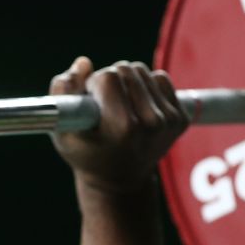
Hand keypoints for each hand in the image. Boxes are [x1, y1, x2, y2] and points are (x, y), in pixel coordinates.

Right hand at [50, 57, 188, 193]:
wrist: (120, 181)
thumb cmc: (86, 155)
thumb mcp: (63, 132)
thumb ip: (62, 95)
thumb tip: (84, 62)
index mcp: (123, 128)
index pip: (109, 77)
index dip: (93, 83)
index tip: (89, 100)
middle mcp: (152, 123)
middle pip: (127, 69)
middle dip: (110, 80)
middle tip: (102, 104)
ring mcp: (170, 121)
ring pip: (144, 72)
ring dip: (127, 81)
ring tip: (118, 106)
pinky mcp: (181, 118)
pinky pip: (161, 79)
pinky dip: (146, 86)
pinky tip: (136, 106)